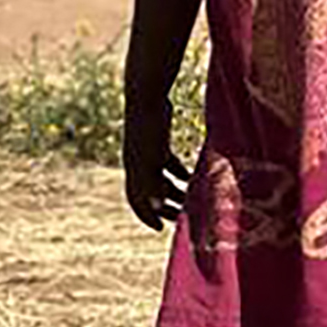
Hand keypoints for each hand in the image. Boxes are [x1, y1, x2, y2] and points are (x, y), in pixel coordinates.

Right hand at [122, 88, 187, 228]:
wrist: (146, 98)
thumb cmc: (148, 127)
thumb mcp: (151, 157)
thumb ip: (152, 181)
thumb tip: (156, 205)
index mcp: (134, 170)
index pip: (136, 199)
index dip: (147, 215)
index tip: (159, 228)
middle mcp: (138, 164)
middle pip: (151, 191)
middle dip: (164, 206)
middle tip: (180, 218)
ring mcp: (148, 153)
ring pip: (161, 178)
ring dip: (174, 190)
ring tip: (191, 199)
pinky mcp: (159, 142)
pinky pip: (168, 163)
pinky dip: (179, 171)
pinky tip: (191, 176)